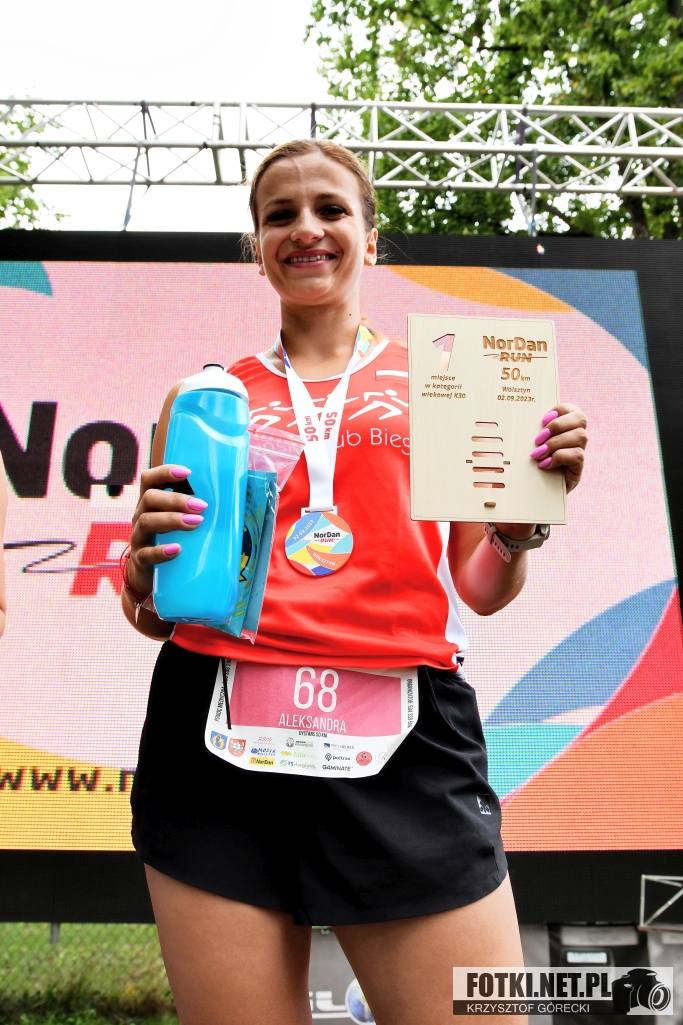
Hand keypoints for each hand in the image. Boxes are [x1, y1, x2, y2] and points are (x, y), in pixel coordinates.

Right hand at [127, 465, 206, 595]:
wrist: (150, 576)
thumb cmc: (171, 540)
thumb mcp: (179, 521)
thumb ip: (195, 510)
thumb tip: (235, 498)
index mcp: (150, 502)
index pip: (149, 479)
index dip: (165, 472)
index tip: (187, 472)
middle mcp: (141, 515)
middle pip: (150, 498)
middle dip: (176, 499)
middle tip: (201, 506)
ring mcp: (139, 537)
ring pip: (147, 522)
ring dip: (172, 520)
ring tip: (195, 523)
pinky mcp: (140, 560)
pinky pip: (146, 554)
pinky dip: (161, 551)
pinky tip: (177, 550)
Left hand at [529, 402, 587, 493]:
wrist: (532, 493)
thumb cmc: (528, 464)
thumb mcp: (529, 445)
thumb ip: (533, 431)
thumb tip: (524, 416)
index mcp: (566, 427)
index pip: (573, 409)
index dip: (560, 410)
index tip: (542, 419)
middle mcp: (577, 438)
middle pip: (581, 419)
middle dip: (557, 425)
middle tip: (538, 439)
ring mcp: (580, 452)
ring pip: (580, 436)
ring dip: (556, 443)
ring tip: (539, 454)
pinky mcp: (579, 468)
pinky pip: (578, 455)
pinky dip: (559, 457)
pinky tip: (545, 464)